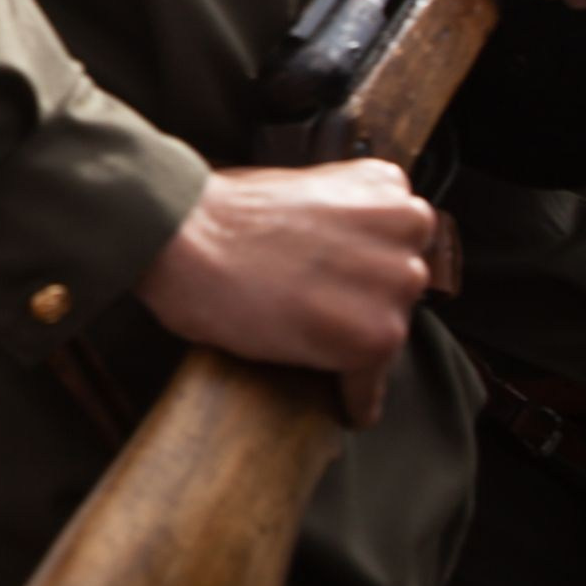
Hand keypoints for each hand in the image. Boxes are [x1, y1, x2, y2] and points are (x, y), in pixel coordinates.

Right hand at [135, 162, 433, 425]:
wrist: (182, 236)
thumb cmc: (221, 214)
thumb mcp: (301, 188)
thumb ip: (341, 216)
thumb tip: (344, 259)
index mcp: (384, 185)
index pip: (399, 241)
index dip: (366, 264)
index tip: (341, 280)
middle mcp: (404, 227)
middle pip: (400, 285)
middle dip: (364, 301)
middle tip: (313, 309)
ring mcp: (394, 282)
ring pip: (390, 331)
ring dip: (355, 343)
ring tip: (307, 343)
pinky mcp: (375, 335)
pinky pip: (371, 381)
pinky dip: (353, 394)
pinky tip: (338, 400)